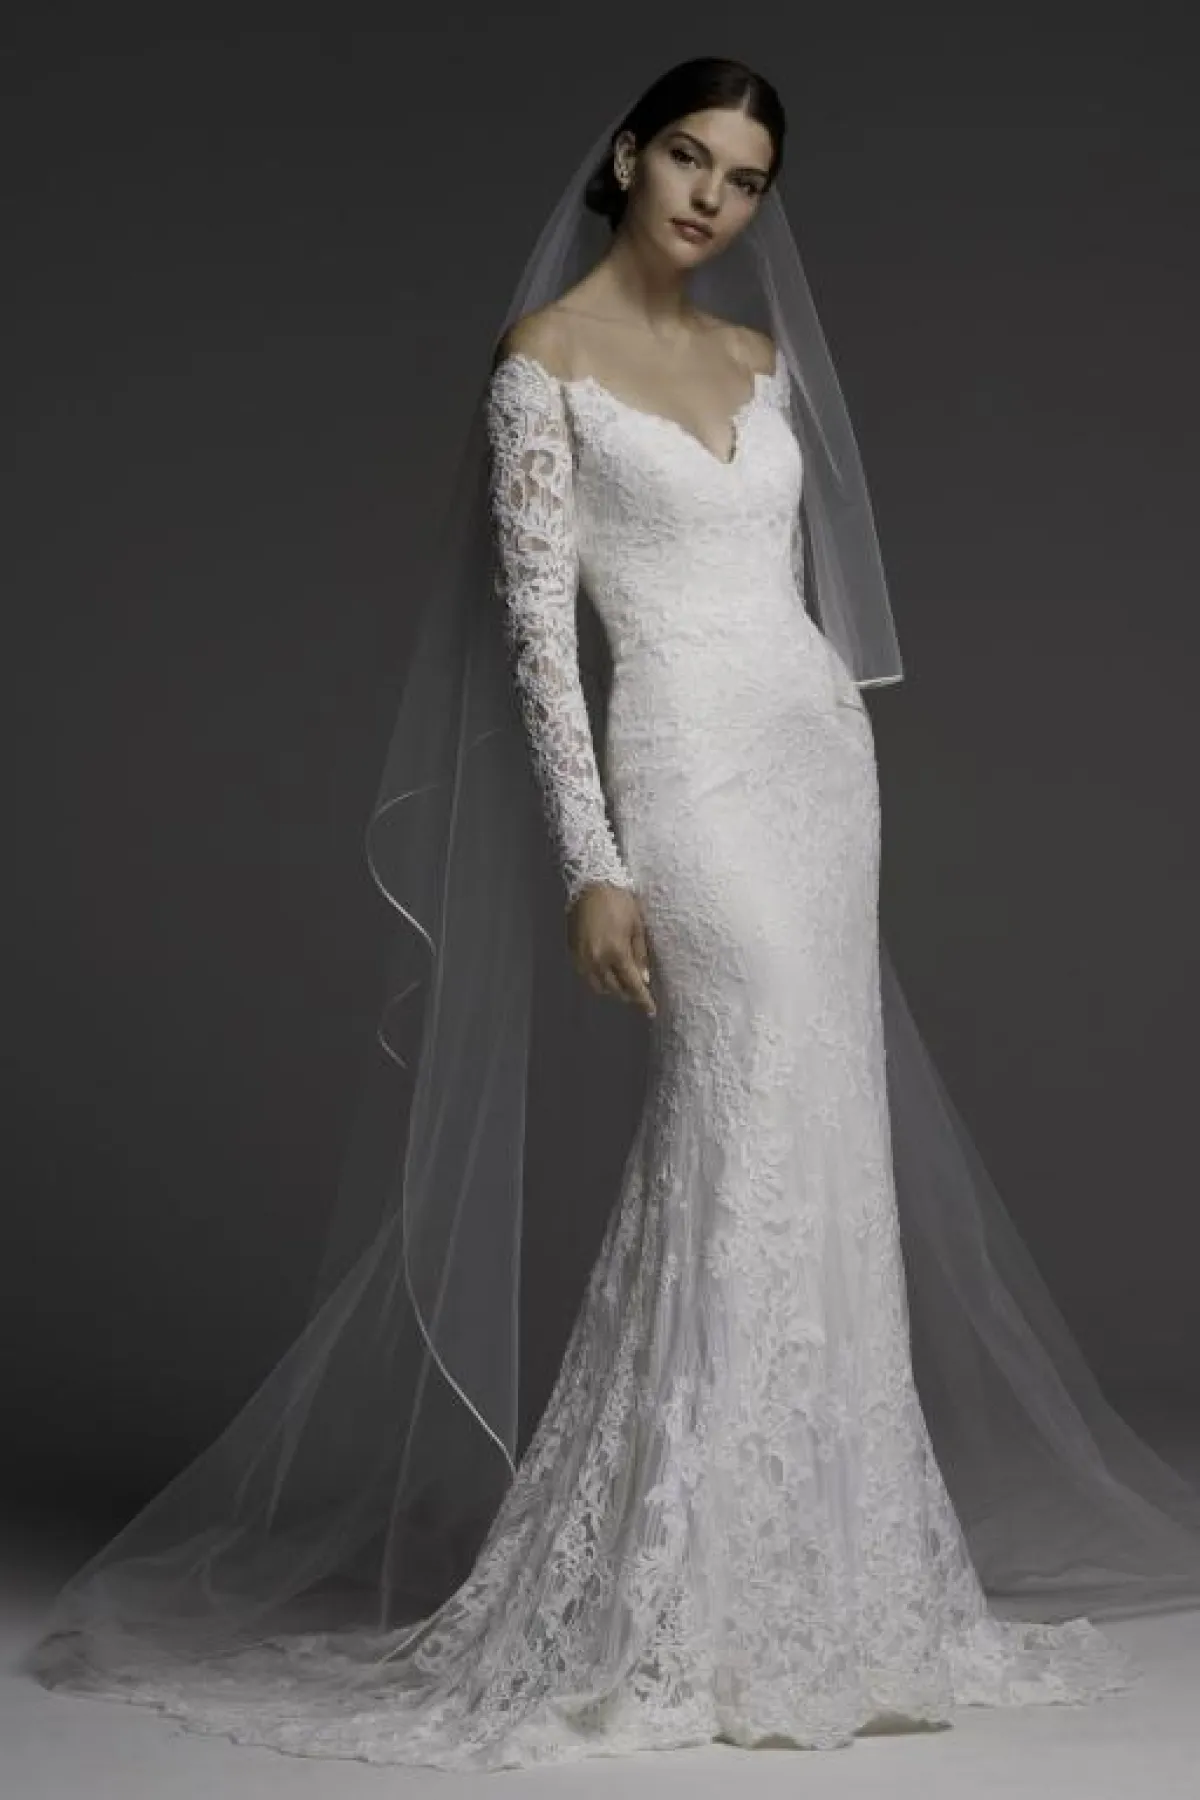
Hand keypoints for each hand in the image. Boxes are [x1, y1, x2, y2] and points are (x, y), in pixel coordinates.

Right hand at [567, 883, 655, 1017]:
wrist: (590, 885)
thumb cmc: (619, 902)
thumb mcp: (637, 927)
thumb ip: (640, 955)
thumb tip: (643, 979)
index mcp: (616, 953)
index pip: (632, 985)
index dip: (643, 1000)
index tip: (651, 1011)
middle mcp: (597, 960)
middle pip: (614, 989)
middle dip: (627, 994)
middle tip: (637, 991)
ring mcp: (582, 958)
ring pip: (597, 986)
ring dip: (611, 988)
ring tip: (621, 982)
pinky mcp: (572, 952)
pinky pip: (586, 975)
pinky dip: (597, 978)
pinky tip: (605, 971)